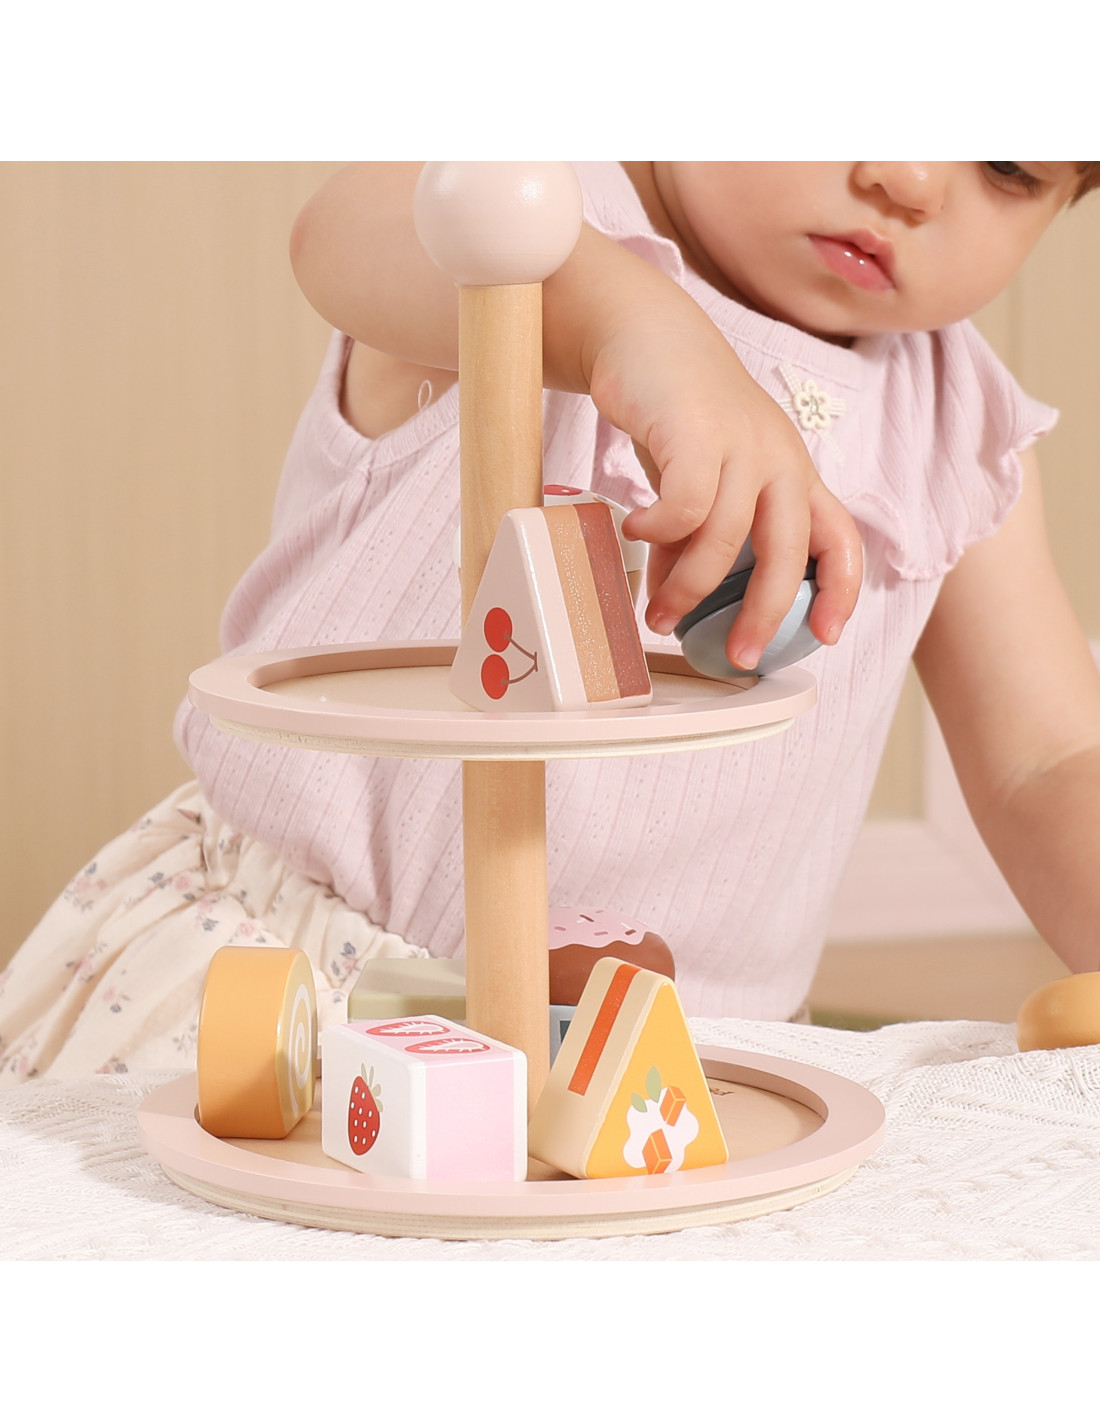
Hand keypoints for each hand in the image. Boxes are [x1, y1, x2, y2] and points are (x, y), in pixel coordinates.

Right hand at [581, 294, 861, 668]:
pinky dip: (657, 532)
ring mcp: (741, 442)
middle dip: (764, 616)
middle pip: (791, 554)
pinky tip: (632, 532)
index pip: (840, 537)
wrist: (643, 333)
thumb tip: (676, 599)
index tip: (823, 637)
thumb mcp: (704, 478)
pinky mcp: (696, 430)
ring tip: (656, 611)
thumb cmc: (675, 413)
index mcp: (792, 473)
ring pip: (726, 539)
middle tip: (735, 657)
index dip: (841, 591)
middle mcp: (779, 459)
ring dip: (688, 588)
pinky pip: (685, 506)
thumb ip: (701, 536)